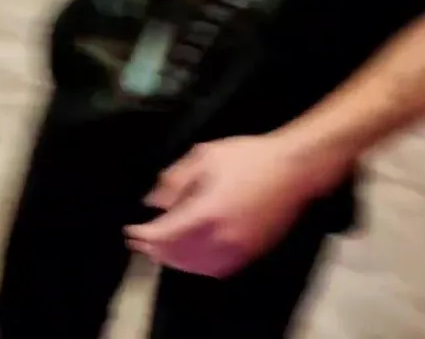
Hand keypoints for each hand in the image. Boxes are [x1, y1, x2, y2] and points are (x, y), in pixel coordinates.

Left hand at [124, 135, 347, 277]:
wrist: (293, 168)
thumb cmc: (250, 156)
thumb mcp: (206, 155)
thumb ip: (175, 179)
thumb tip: (153, 201)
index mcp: (207, 210)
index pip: (164, 234)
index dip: (143, 236)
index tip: (131, 232)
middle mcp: (221, 235)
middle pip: (177, 254)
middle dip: (155, 250)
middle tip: (141, 243)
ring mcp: (238, 246)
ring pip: (197, 266)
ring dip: (175, 261)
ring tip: (163, 252)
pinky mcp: (252, 251)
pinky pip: (218, 269)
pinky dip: (199, 267)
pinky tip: (192, 258)